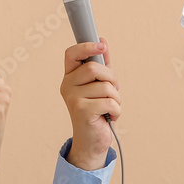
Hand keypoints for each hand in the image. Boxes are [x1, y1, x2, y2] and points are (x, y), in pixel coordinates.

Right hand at [60, 37, 119, 170]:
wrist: (93, 141)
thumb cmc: (98, 111)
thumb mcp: (100, 85)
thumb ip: (102, 64)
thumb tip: (103, 41)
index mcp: (70, 77)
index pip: (71, 54)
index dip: (86, 47)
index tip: (102, 46)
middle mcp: (67, 86)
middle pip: (93, 68)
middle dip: (111, 78)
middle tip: (113, 91)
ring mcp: (73, 99)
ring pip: (104, 86)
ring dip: (116, 98)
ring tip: (110, 107)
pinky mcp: (82, 111)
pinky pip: (109, 102)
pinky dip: (116, 110)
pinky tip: (110, 116)